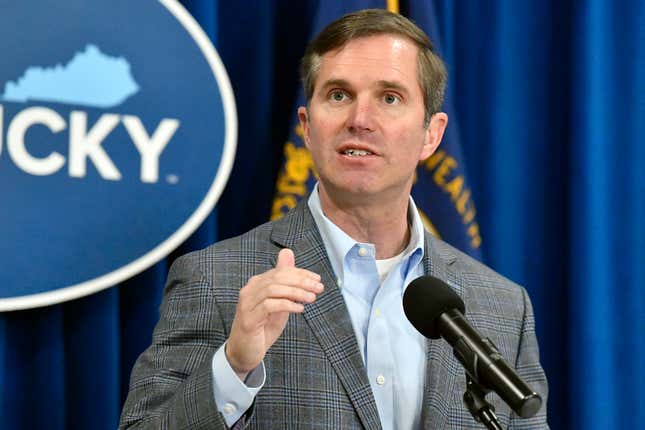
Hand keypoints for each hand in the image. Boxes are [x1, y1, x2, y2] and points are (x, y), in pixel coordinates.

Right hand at [225, 248, 323, 378]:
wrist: (244, 352)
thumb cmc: (263, 328)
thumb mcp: (279, 303)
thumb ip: (285, 283)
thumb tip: (288, 254)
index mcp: (257, 284)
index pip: (281, 271)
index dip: (301, 273)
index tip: (317, 279)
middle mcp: (250, 290)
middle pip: (278, 278)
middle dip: (301, 281)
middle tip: (318, 287)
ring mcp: (247, 304)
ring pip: (273, 289)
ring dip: (296, 292)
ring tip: (311, 298)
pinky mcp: (249, 319)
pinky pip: (269, 306)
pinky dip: (287, 305)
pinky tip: (299, 308)